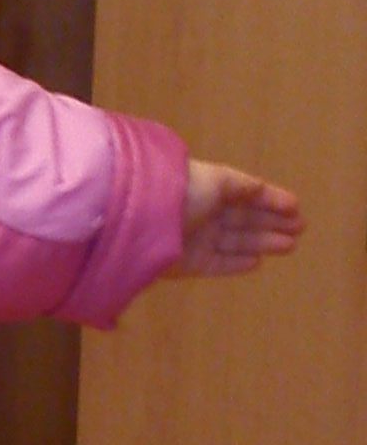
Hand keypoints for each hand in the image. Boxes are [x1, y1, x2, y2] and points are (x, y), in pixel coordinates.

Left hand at [170, 159, 303, 276]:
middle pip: (242, 219)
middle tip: (299, 229)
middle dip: (271, 223)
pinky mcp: (186, 264)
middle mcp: (202, 213)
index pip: (244, 194)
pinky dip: (236, 264)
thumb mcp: (218, 180)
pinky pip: (216, 264)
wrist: (145, 218)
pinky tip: (258, 262)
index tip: (296, 207)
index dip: (270, 200)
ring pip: (234, 242)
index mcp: (208, 188)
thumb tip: (261, 189)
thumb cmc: (185, 191)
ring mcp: (194, 239)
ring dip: (262, 243)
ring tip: (290, 245)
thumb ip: (242, 186)